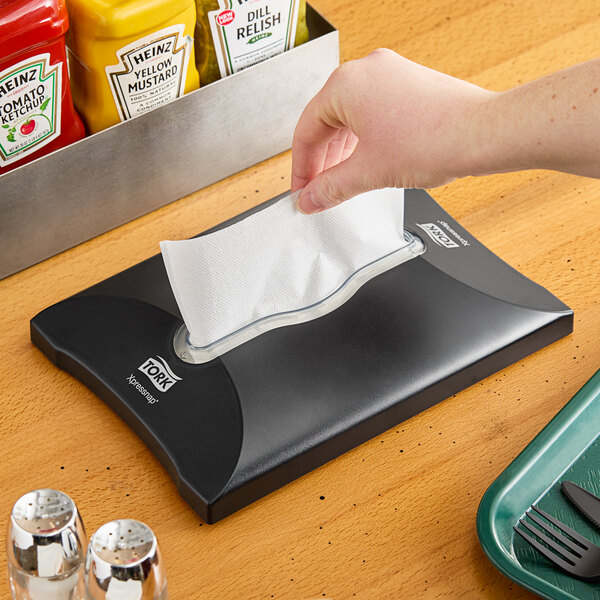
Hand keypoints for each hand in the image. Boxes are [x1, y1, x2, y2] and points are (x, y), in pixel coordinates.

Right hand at [291, 48, 493, 212]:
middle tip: (318, 191)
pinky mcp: (408, 84)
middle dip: (320, 162)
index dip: (300, 169)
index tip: (302, 192)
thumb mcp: (367, 172)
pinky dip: (362, 140)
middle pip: (325, 123)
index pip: (306, 131)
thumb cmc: (433, 140)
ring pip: (349, 119)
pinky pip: (371, 113)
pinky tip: (364, 163)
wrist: (483, 133)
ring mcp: (389, 75)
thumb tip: (310, 199)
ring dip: (340, 153)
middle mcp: (365, 71)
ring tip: (340, 183)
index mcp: (345, 84)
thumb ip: (330, 188)